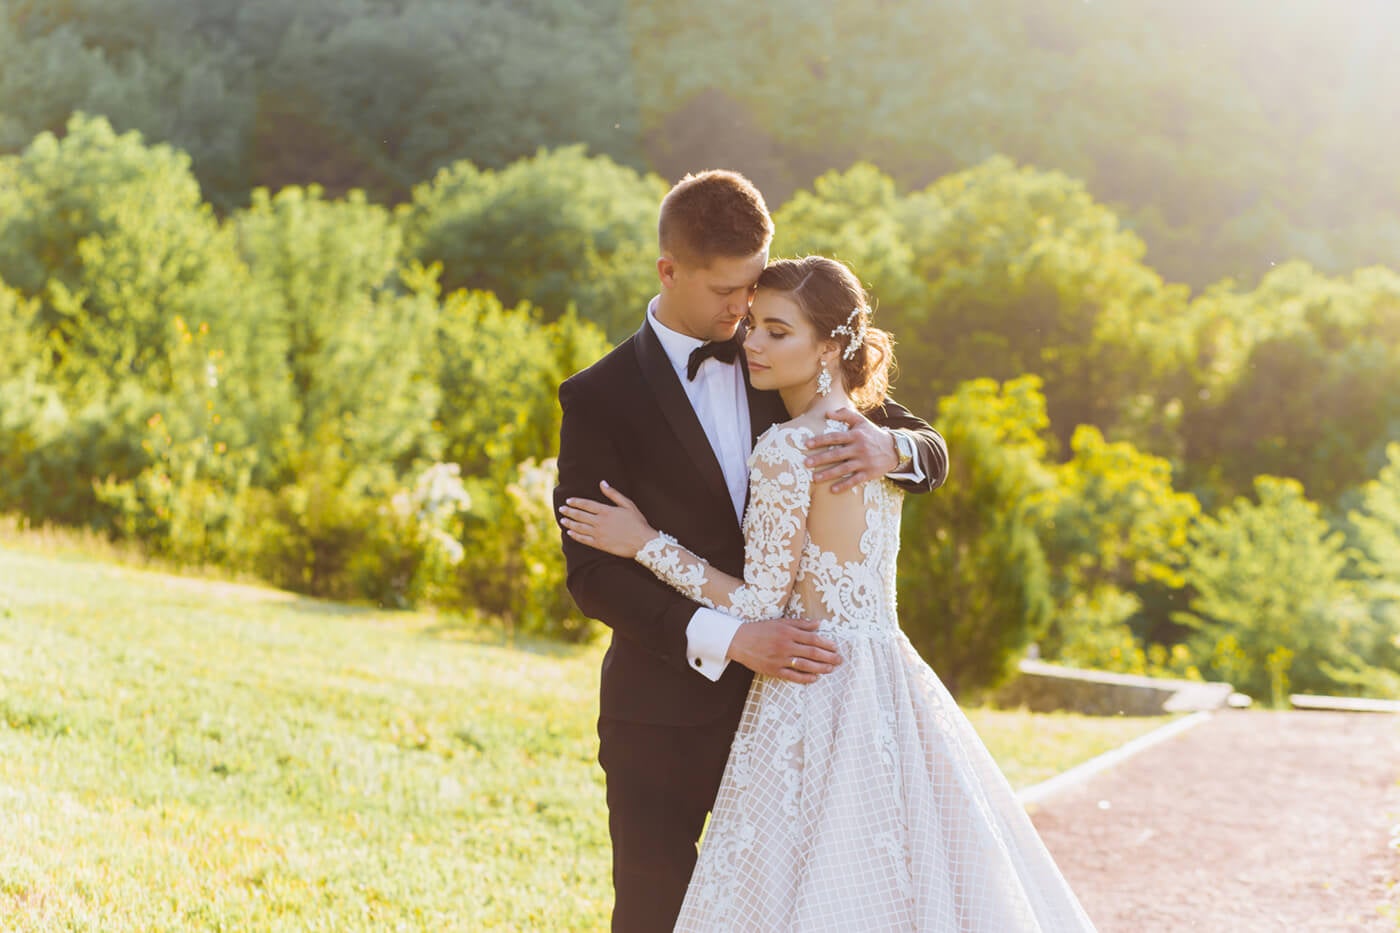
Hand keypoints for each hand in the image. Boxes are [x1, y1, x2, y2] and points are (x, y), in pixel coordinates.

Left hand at [558, 481, 655, 557]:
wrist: (642, 542)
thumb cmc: (637, 522)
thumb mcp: (628, 504)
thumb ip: (613, 494)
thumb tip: (602, 483)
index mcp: (606, 511)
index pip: (586, 505)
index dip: (576, 502)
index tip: (568, 501)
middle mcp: (600, 522)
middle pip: (580, 515)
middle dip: (569, 512)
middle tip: (561, 509)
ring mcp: (599, 534)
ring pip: (580, 527)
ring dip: (569, 523)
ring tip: (562, 520)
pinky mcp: (600, 545)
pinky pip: (584, 540)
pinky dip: (576, 536)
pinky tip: (570, 533)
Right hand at [727, 617, 841, 683]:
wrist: (739, 641)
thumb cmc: (761, 629)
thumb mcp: (781, 622)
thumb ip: (801, 624)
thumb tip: (819, 624)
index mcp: (788, 632)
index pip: (813, 638)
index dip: (826, 643)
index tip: (835, 647)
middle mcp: (785, 646)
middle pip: (812, 653)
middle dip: (828, 657)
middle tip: (839, 660)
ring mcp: (779, 659)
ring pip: (805, 665)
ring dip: (820, 668)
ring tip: (830, 669)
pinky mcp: (773, 670)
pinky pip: (792, 676)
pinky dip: (805, 678)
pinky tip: (815, 678)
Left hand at [803, 407, 898, 493]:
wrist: (894, 449)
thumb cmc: (872, 434)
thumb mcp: (861, 421)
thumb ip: (845, 414)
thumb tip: (827, 413)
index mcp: (856, 435)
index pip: (835, 437)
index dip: (820, 440)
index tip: (807, 444)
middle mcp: (859, 448)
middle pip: (837, 454)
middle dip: (820, 459)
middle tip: (806, 463)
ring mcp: (864, 462)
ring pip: (844, 469)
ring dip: (828, 474)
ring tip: (814, 478)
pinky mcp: (869, 473)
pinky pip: (855, 480)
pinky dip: (844, 485)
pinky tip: (832, 490)